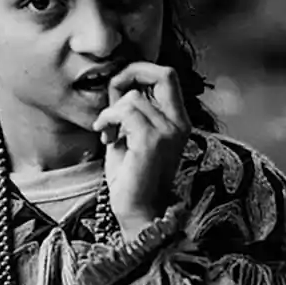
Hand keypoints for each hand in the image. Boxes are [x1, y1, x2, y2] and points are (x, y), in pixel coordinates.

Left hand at [93, 62, 190, 238]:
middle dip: (131, 74)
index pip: (167, 76)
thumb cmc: (132, 177)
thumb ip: (130, 110)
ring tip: (108, 133)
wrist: (137, 213)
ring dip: (111, 112)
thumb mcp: (130, 135)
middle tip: (112, 95)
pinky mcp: (152, 141)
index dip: (140, 71)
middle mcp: (179, 124)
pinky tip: (106, 137)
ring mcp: (168, 132)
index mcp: (177, 121)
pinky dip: (108, 120)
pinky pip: (125, 112)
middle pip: (163, 73)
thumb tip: (118, 83)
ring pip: (133, 98)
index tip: (118, 88)